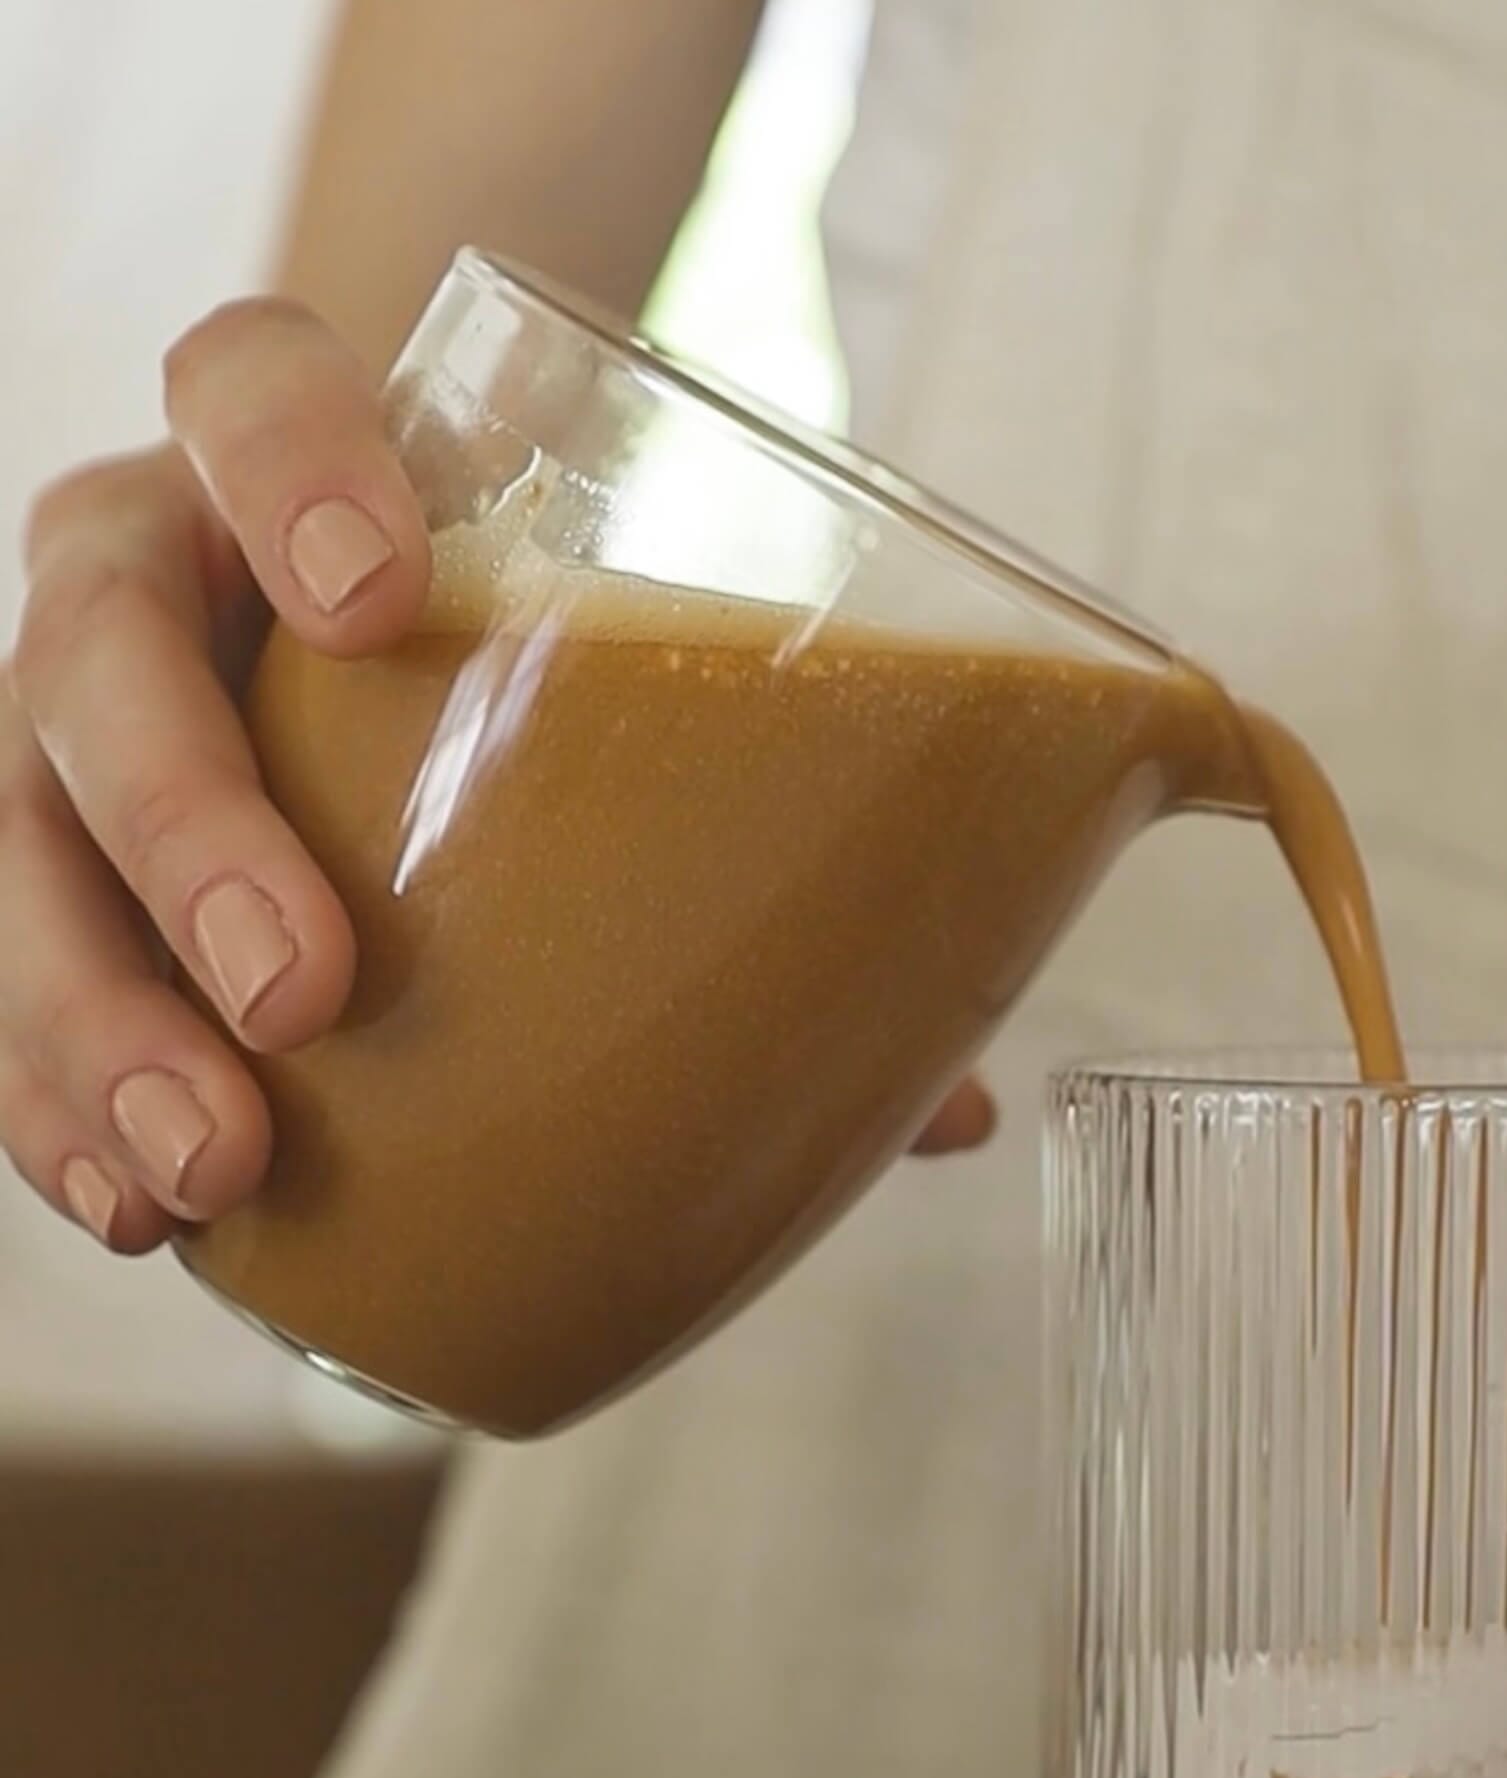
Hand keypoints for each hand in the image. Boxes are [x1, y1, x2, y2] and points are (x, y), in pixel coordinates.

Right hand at [0, 298, 993, 1254]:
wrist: (364, 645)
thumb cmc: (523, 674)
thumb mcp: (620, 681)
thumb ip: (793, 839)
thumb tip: (957, 1100)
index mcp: (300, 468)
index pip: (249, 382)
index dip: (289, 463)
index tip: (384, 596)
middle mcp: (159, 577)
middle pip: (99, 649)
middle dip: (188, 824)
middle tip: (306, 990)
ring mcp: (77, 723)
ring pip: (15, 833)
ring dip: (94, 1014)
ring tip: (211, 1170)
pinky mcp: (51, 869)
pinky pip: (2, 973)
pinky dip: (53, 1098)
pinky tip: (137, 1212)